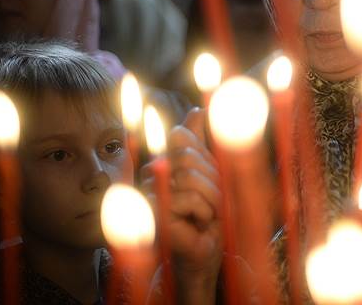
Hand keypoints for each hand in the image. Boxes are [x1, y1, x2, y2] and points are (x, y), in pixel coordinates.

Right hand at [142, 109, 221, 301]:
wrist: (205, 253)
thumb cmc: (210, 216)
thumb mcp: (213, 175)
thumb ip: (203, 143)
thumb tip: (199, 108)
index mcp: (165, 161)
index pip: (181, 136)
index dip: (204, 156)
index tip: (211, 180)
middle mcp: (151, 173)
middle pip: (188, 155)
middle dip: (212, 180)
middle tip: (213, 203)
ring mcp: (149, 193)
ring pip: (189, 175)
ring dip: (211, 199)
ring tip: (207, 215)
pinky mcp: (152, 214)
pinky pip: (186, 198)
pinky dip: (203, 212)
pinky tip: (198, 225)